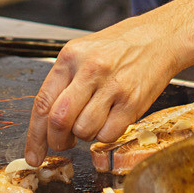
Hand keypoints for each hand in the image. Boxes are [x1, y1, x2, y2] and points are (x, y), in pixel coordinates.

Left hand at [24, 11, 182, 167]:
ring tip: (94, 119)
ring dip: (84, 135)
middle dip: (58, 141)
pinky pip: (108, 135)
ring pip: (83, 131)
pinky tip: (110, 119)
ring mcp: (112, 85)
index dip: (35, 135)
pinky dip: (105, 135)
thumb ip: (65, 82)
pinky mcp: (132, 101)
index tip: (33, 155)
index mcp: (71, 56)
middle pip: (59, 120)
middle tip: (64, 143)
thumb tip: (45, 124)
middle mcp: (90, 69)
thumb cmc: (120, 46)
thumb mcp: (85, 52)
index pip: (43, 102)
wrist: (160, 37)